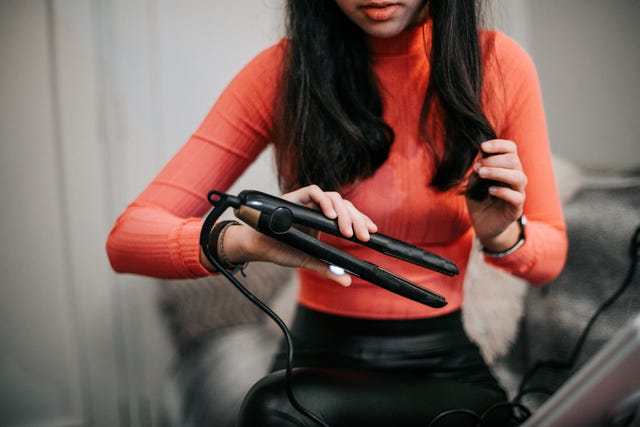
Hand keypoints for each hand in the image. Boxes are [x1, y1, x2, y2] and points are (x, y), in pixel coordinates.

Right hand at [207, 185, 377, 286]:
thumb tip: (346, 281)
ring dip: (343, 213)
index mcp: (322, 220)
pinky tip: (330, 216)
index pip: (347, 214)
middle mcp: (317, 208)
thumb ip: (327, 269)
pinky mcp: (295, 196)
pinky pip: (313, 191)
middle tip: (364, 236)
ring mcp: (307, 201)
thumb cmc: (281, 250)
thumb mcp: (309, 261)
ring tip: (348, 231)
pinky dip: (324, 202)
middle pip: (343, 205)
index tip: (372, 232)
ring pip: (332, 197)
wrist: (258, 247)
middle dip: (356, 219)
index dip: (361, 220)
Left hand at [466, 139, 526, 251]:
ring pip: (519, 177)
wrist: (483, 224)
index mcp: (507, 167)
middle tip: (477, 167)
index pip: (511, 149)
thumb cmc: (479, 199)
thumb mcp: (475, 180)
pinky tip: (490, 190)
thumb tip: (481, 150)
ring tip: (481, 174)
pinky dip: (503, 191)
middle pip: (514, 161)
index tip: (483, 147)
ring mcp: (518, 192)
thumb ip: (479, 167)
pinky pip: (516, 197)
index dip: (499, 145)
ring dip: (498, 172)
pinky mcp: (517, 208)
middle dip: (494, 160)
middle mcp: (516, 177)